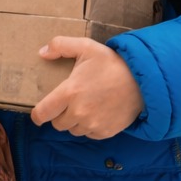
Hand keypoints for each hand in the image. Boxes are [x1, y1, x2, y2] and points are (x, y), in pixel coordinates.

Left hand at [30, 36, 144, 139]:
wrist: (143, 82)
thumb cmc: (112, 63)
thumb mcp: (86, 46)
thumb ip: (60, 45)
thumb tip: (42, 53)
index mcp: (70, 93)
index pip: (43, 113)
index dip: (37, 115)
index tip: (38, 115)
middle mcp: (79, 112)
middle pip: (57, 124)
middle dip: (58, 115)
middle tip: (67, 103)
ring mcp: (93, 124)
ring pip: (73, 130)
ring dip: (74, 122)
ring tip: (83, 107)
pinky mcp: (106, 132)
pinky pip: (89, 135)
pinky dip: (89, 128)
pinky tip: (96, 114)